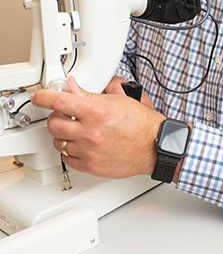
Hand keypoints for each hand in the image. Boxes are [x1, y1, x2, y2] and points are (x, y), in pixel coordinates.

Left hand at [30, 76, 165, 178]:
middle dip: (56, 117)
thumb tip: (73, 87)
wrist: (154, 145)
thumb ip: (91, 94)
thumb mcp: (118, 100)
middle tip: (64, 114)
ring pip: (58, 142)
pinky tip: (81, 144)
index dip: (44, 97)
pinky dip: (70, 150)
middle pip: (54, 124)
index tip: (39, 97)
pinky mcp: (90, 166)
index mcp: (96, 111)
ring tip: (76, 131)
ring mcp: (89, 150)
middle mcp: (90, 132)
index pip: (59, 101)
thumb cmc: (141, 123)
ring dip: (63, 135)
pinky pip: (68, 158)